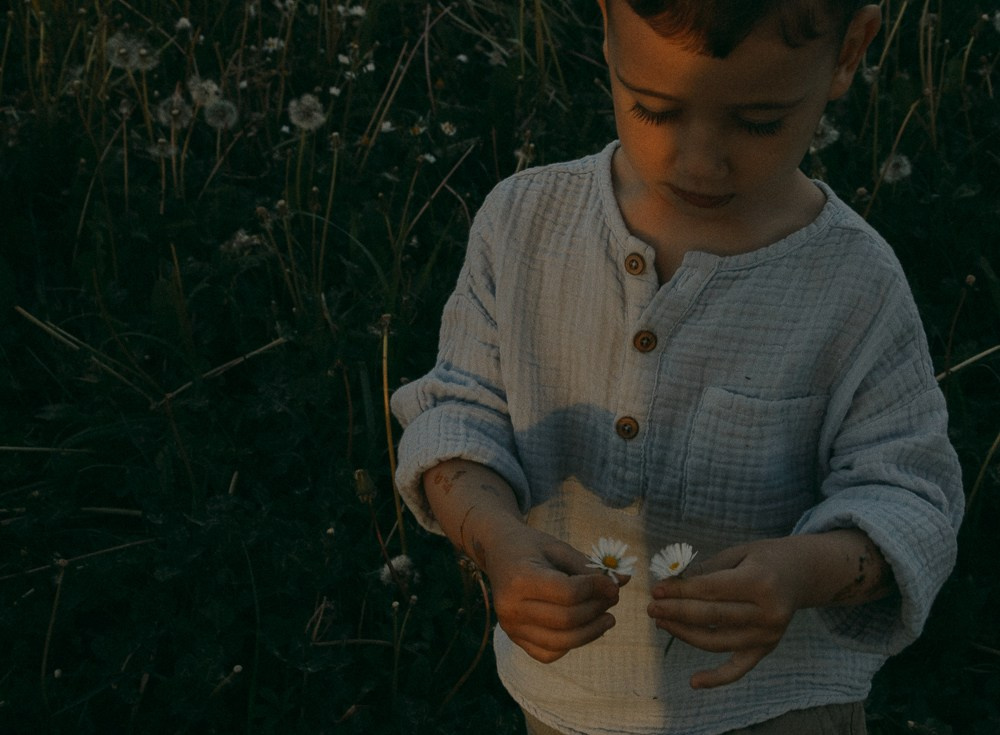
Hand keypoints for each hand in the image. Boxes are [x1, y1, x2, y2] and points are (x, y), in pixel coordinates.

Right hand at [484, 524, 624, 662]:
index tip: (612, 584)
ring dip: (591, 632)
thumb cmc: (531, 546)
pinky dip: (571, 645)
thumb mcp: (558, 547)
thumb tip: (623, 581)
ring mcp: (510, 626)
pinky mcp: (513, 638)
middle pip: (567, 620)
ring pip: (560, 642)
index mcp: (520, 578)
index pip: (568, 593)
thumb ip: (588, 566)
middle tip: (612, 599)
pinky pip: (548, 654)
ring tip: (608, 618)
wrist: (498, 552)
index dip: (596, 589)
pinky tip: (583, 629)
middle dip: (597, 610)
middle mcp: (510, 606)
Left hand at [646, 537, 808, 688]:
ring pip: (717, 641)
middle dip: (676, 612)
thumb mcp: (736, 554)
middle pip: (711, 617)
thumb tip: (669, 585)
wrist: (800, 574)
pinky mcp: (766, 649)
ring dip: (684, 634)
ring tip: (661, 622)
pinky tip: (693, 682)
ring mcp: (769, 634)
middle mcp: (768, 612)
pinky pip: (739, 668)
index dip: (680, 591)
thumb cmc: (762, 559)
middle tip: (651, 607)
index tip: (656, 590)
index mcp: (760, 582)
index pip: (710, 590)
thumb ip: (705, 570)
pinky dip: (717, 678)